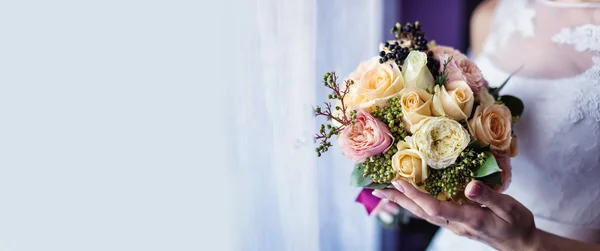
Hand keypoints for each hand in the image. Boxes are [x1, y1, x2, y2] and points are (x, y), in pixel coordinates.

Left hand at [372, 180, 539, 250]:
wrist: (521, 244)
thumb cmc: (518, 225)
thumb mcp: (510, 208)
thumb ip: (490, 197)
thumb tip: (469, 186)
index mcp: (468, 218)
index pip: (434, 207)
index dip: (415, 195)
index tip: (399, 182)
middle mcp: (455, 224)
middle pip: (421, 212)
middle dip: (398, 200)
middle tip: (376, 189)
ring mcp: (454, 225)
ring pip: (423, 213)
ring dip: (403, 202)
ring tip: (385, 192)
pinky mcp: (455, 222)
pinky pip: (430, 213)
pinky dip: (416, 204)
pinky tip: (408, 198)